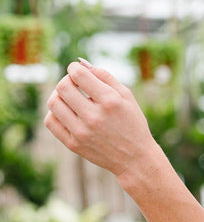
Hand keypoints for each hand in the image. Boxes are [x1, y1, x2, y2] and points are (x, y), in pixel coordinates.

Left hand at [45, 60, 160, 182]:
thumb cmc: (131, 123)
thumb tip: (80, 63)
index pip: (79, 75)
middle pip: (63, 87)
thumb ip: (105, 76)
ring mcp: (82, 132)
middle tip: (73, 83)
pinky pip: (51, 121)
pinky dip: (55, 112)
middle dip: (66, 80)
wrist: (134, 158)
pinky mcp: (73, 144)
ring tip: (68, 97)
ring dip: (58, 94)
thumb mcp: (127, 96)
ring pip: (53, 103)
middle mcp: (94, 117)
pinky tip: (66, 112)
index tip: (76, 70)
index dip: (74, 68)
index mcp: (110, 102)